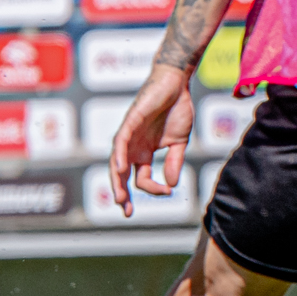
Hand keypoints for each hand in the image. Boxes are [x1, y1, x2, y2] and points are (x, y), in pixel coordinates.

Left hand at [109, 65, 195, 216]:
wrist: (177, 85)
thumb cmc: (177, 110)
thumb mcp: (179, 142)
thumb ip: (174, 162)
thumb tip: (171, 183)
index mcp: (144, 153)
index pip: (142, 178)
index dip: (153, 189)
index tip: (168, 192)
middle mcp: (133, 147)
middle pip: (122, 175)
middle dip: (122, 194)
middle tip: (126, 211)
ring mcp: (129, 136)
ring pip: (117, 162)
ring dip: (116, 181)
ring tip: (119, 197)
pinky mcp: (129, 123)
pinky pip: (120, 143)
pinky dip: (119, 156)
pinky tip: (121, 169)